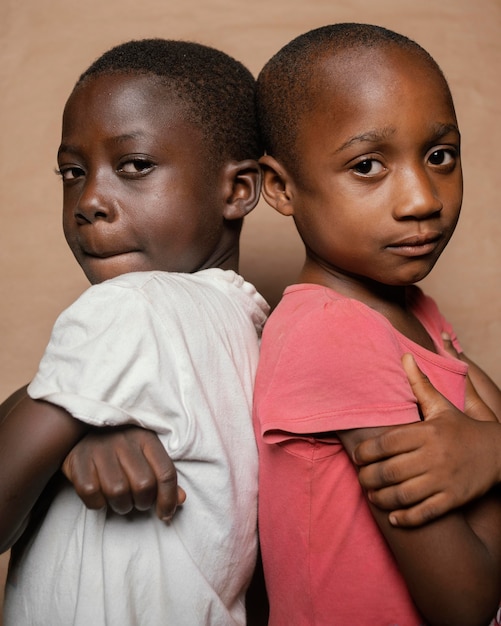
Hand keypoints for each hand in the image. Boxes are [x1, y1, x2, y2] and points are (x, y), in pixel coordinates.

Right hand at [62, 426, 185, 521]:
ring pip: (118, 491)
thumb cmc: (120, 450)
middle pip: (143, 485)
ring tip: (121, 501)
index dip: (168, 499)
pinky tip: (100, 497)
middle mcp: (124, 440)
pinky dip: (98, 503)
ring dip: (121, 505)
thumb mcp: (145, 456)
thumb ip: (163, 477)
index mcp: (146, 438)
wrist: (79, 431)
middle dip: (143, 503)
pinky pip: (91, 493)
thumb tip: (181, 499)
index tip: (165, 514)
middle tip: (138, 502)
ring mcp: (100, 449)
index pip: (166, 472)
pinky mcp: (77, 459)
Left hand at [353, 353, 500, 526]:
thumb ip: (420, 384)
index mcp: (427, 432)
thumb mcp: (442, 406)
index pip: (386, 443)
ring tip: (372, 495)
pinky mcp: (454, 499)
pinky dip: (406, 518)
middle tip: (361, 478)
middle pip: (390, 471)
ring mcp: (444, 480)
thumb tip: (404, 356)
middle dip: (368, 478)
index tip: (357, 456)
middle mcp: (434, 457)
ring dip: (381, 498)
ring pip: (403, 495)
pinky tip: (393, 517)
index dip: (366, 451)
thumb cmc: (462, 428)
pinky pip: (425, 513)